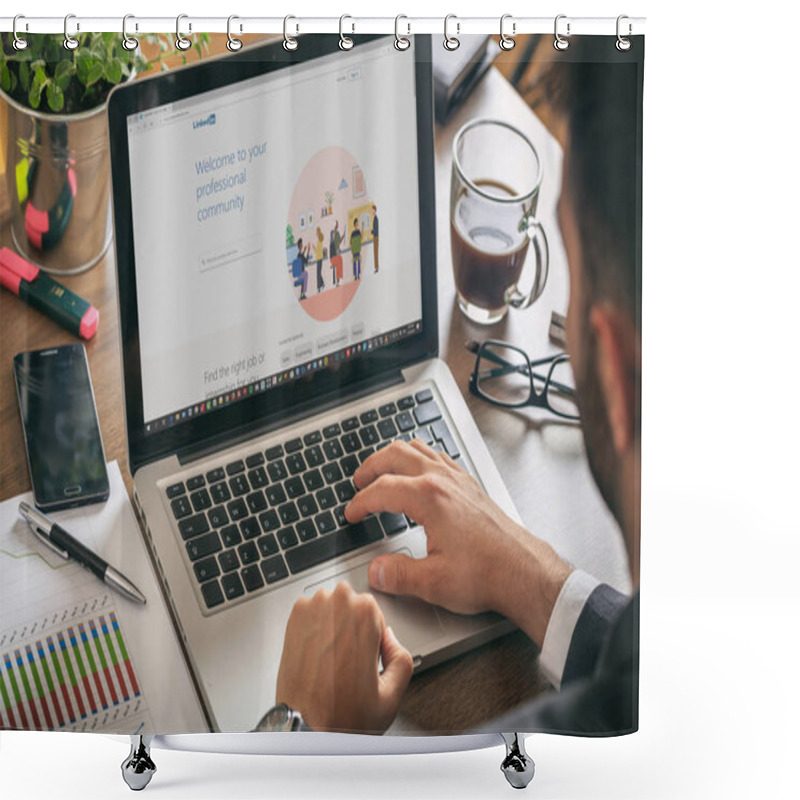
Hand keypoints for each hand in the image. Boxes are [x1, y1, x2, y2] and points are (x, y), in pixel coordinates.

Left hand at [276, 581, 412, 732]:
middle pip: (351, 605)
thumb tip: (391, 639)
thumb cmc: (341, 714)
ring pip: (330, 607)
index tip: (365, 655)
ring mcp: (311, 608)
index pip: (374, 611)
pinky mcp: (292, 619)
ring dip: (332, 626)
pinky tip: (317, 655)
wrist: (305, 729)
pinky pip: (310, 614)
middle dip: (351, 627)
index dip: (372, 637)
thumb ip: (402, 657)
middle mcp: (336, 602)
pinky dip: (314, 630)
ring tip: (330, 660)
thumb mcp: (391, 694)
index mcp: (365, 612)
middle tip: (348, 661)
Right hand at [345, 440, 572, 645]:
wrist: (523, 571)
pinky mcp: (470, 485)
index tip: (350, 514)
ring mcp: (459, 479)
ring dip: (394, 456)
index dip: (360, 502)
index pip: (382, 489)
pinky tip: (418, 471)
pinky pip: (439, 456)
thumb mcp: (433, 582)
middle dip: (371, 466)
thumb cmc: (487, 573)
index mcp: (430, 498)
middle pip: (396, 454)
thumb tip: (375, 570)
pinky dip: (420, 457)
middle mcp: (443, 480)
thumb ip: (397, 574)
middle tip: (357, 482)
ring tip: (381, 470)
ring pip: (418, 449)